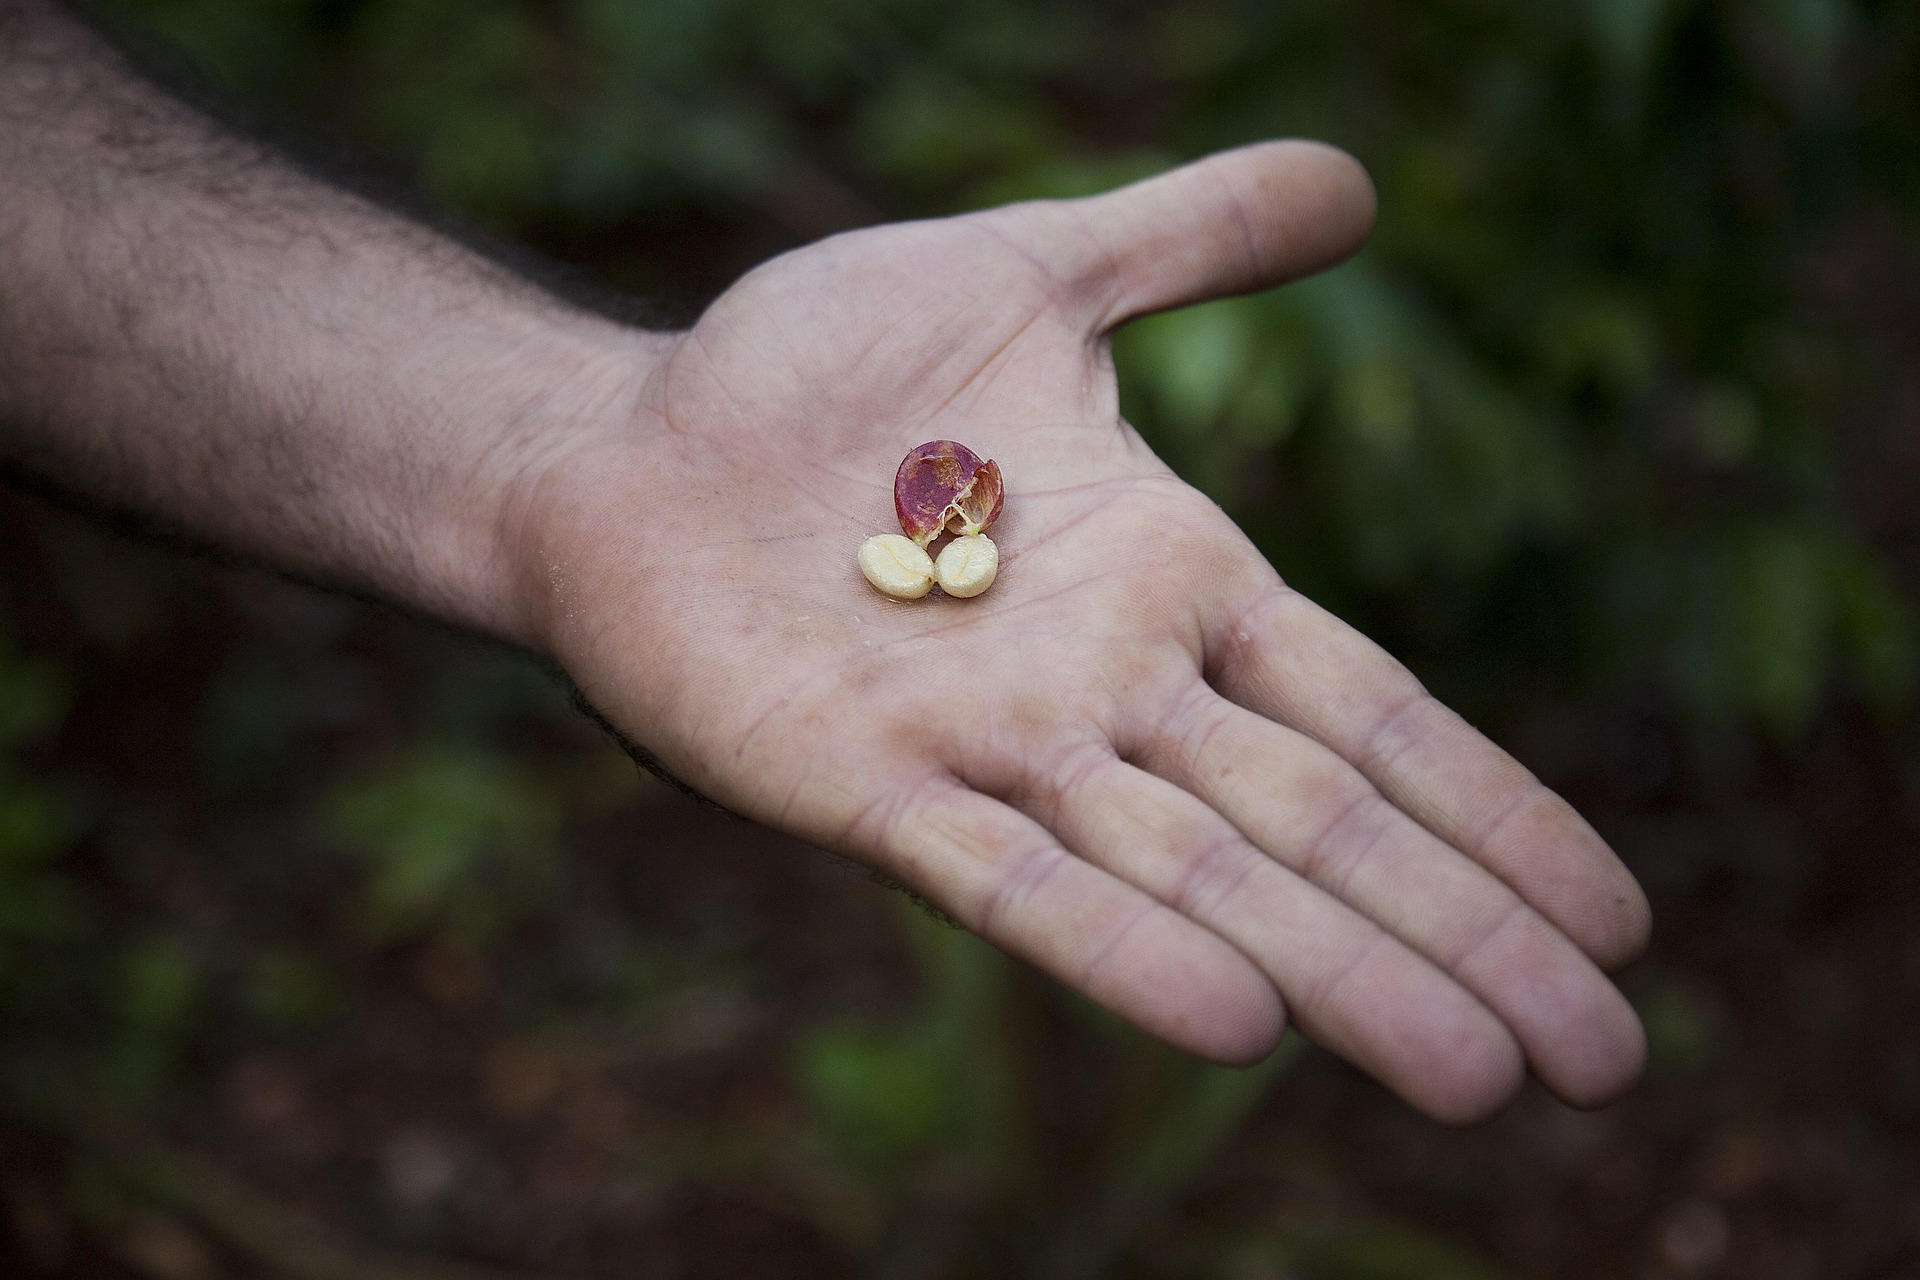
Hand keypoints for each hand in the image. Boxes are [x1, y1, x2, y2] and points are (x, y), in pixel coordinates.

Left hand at [516, 141, 1649, 1122]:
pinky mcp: (867, 788)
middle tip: (1602, 1068)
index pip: (1374, 716)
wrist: (626, 443)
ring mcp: (994, 747)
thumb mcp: (1033, 272)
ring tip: (1472, 1077)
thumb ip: (1187, 239)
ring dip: (1336, 973)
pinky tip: (1236, 1027)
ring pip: (1195, 874)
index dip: (1497, 815)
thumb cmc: (817, 374)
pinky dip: (1117, 950)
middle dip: (1462, 937)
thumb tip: (1357, 180)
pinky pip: (1010, 881)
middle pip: (1318, 825)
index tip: (1623, 921)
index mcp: (1170, 582)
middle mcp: (1107, 688)